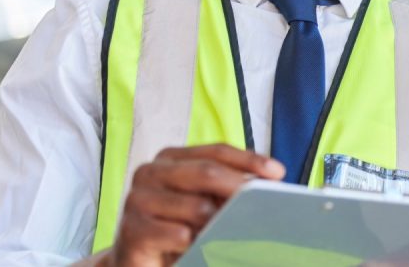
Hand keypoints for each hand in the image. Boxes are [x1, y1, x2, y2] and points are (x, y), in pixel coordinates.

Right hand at [102, 143, 284, 266]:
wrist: (138, 264)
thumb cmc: (175, 229)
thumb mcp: (203, 203)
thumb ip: (225, 189)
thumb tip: (265, 183)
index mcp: (170, 158)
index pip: (216, 152)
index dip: (248, 160)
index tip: (276, 173)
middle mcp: (151, 172)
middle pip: (207, 172)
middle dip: (240, 188)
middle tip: (263, 204)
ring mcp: (137, 199)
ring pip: (197, 206)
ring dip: (219, 224)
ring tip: (227, 235)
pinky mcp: (131, 230)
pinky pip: (178, 234)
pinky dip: (196, 243)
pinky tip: (199, 248)